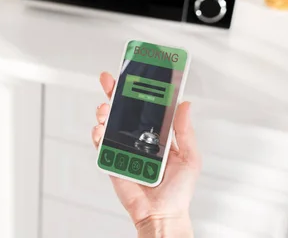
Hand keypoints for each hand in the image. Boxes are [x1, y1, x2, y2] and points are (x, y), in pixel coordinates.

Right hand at [92, 72, 200, 236]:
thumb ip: (184, 131)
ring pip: (108, 123)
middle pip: (122, 110)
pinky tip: (100, 129)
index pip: (144, 107)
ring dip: (104, 112)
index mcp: (156, 134)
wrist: (162, 214)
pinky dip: (97, 134)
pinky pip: (101, 144)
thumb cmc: (178, 191)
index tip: (135, 73)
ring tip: (105, 109)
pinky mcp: (111, 160)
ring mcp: (122, 148)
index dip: (138, 89)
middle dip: (113, 92)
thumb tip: (185, 104)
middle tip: (109, 79)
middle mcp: (137, 138)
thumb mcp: (190, 157)